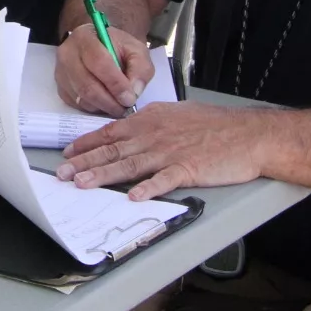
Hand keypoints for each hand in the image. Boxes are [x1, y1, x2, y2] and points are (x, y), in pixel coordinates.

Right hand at [55, 23, 154, 114]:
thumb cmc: (118, 47)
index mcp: (85, 37)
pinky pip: (77, 104)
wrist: (100, 46)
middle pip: (87, 84)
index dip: (115, 83)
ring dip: (103, 107)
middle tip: (126, 108)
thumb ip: (141, 68)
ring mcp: (61, 72)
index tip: (130, 98)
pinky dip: (94, 108)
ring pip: (82, 97)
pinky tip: (105, 103)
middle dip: (110, 101)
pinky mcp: (60, 87)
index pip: (98, 62)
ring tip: (119, 106)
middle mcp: (67, 53)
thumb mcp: (136, 50)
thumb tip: (134, 91)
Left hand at [56, 102, 268, 200]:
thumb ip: (152, 123)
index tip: (68, 153)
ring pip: (130, 165)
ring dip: (103, 175)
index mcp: (150, 121)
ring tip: (82, 184)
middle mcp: (155, 135)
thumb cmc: (215, 125)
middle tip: (61, 173)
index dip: (87, 144)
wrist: (248, 134)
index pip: (111, 132)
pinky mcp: (188, 169)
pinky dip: (148, 189)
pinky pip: (164, 180)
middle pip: (113, 150)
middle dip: (84, 162)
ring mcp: (170, 152)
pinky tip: (132, 197)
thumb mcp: (177, 114)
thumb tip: (131, 130)